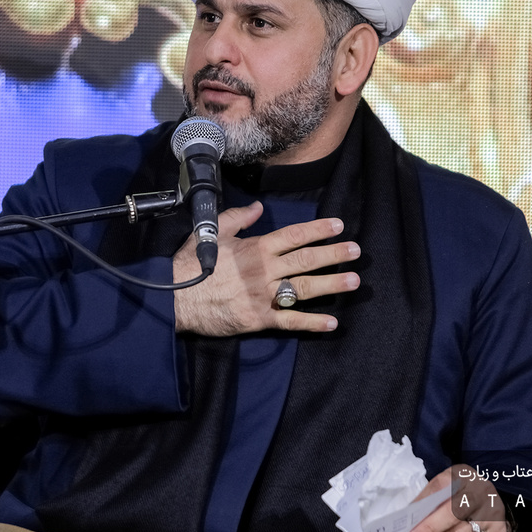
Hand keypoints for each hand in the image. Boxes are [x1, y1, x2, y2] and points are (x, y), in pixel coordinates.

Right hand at [172, 201, 360, 335]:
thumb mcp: (212, 233)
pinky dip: (312, 322)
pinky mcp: (258, 319)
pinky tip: (331, 322)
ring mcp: (263, 295)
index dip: (318, 230)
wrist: (175, 299)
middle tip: (356, 252)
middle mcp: (264, 270)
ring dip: (331, 285)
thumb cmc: (191, 265)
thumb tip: (259, 208)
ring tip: (354, 281)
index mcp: (255, 248)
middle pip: (306, 260)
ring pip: (304, 288)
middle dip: (334, 255)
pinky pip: (290, 321)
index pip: (293, 236)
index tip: (338, 226)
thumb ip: (238, 218)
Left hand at [404, 465, 508, 531]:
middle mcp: (480, 491)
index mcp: (463, 475)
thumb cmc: (460, 493)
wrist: (491, 499)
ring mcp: (493, 512)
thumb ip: (429, 499)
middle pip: (452, 516)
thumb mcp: (446, 486)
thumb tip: (407, 519)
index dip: (424, 510)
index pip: (440, 490)